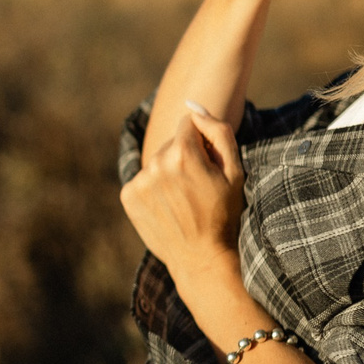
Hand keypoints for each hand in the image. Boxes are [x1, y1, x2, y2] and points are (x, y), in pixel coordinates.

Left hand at [122, 100, 247, 291]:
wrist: (202, 259)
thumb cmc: (224, 213)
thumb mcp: (234, 170)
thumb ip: (217, 130)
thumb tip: (192, 105)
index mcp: (183, 153)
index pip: (188, 124)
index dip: (203, 144)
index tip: (208, 167)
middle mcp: (156, 164)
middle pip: (171, 143)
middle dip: (184, 158)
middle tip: (197, 189)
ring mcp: (139, 182)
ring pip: (156, 162)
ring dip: (168, 173)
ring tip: (182, 200)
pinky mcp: (128, 196)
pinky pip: (143, 179)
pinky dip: (153, 188)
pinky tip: (167, 207)